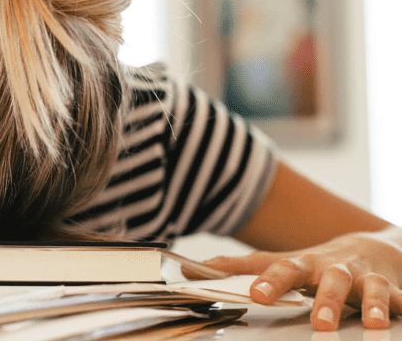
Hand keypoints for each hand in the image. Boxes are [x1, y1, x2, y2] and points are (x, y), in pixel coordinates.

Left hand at [183, 229, 401, 330]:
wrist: (375, 246)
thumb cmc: (318, 263)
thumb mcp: (280, 262)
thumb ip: (239, 268)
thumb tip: (189, 271)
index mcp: (305, 264)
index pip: (284, 269)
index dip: (271, 281)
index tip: (257, 294)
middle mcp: (337, 270)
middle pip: (332, 281)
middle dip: (326, 300)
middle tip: (319, 323)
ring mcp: (369, 280)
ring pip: (373, 290)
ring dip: (373, 305)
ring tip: (374, 324)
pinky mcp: (397, 292)